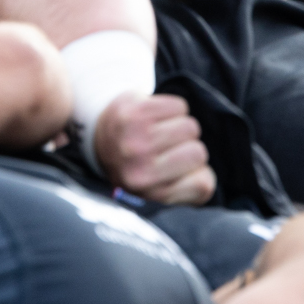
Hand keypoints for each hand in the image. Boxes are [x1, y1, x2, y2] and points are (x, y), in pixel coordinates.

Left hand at [94, 92, 215, 204]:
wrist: (99, 136)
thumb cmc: (139, 165)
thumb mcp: (160, 192)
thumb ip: (190, 192)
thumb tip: (204, 175)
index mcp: (149, 197)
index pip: (203, 184)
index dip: (197, 174)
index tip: (179, 172)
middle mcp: (140, 172)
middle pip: (198, 153)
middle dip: (189, 149)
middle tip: (168, 150)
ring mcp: (135, 141)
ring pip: (190, 128)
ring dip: (181, 128)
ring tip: (162, 133)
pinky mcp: (135, 112)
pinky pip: (179, 107)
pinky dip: (173, 110)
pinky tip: (156, 118)